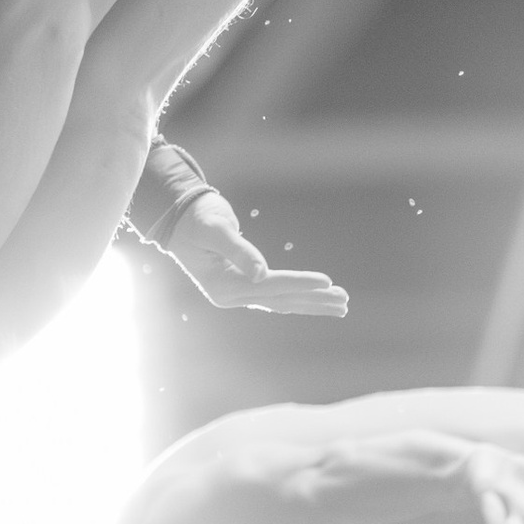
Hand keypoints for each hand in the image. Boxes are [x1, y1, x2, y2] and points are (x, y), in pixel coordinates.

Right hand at [165, 191, 347, 318]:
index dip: (299, 283)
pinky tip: (317, 299)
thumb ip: (237, 250)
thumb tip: (261, 273)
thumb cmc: (196, 219)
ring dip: (312, 302)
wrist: (178, 220)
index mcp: (223, 286)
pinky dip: (298, 297)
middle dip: (314, 300)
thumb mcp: (215, 230)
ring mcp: (237, 294)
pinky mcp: (243, 287)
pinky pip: (276, 296)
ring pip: (282, 301)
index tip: (327, 281)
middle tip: (345, 302)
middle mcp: (231, 296)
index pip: (269, 286)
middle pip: (281, 300)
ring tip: (342, 304)